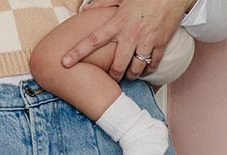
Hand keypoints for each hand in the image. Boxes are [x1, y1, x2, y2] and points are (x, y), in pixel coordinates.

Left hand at [62, 0, 190, 80]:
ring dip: (130, 76)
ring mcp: (147, 40)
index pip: (93, 40)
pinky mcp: (161, 43)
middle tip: (112, 76)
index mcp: (118, 22)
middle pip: (116, 66)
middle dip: (113, 76)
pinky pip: (153, 65)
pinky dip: (148, 70)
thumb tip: (84, 9)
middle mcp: (131, 34)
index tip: (65, 63)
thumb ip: (103, 3)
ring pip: (135, 69)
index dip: (77, 52)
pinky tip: (144, 69)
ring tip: (129, 74)